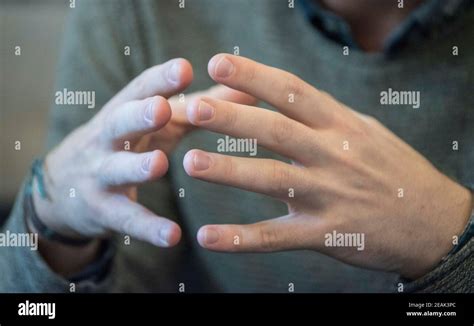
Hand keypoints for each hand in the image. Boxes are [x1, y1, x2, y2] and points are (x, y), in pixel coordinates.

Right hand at [34, 58, 254, 247]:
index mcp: (125, 111)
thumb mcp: (158, 123)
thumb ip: (200, 108)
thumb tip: (252, 90)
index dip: (160, 79)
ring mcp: (100, 174)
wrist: (64, 185)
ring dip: (136, 167)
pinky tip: (172, 236)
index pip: (139, 90)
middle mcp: (108, 139)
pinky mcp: (102, 209)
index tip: (184, 67)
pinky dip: (148, 228)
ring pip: (116, 169)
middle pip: (119, 123)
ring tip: (159, 164)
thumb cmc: (128, 142)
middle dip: (139, 115)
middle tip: (161, 108)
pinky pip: (126, 219)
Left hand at [184, 54, 472, 278]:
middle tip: (193, 108)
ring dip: (229, 171)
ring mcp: (329, 195)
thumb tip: (282, 94)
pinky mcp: (325, 233)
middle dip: (233, 117)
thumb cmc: (394, 170)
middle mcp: (333, 155)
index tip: (217, 64)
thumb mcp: (364, 130)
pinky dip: (240, 239)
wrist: (434, 221)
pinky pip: (276, 237)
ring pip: (272, 179)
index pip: (292, 92)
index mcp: (340, 125)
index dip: (253, 75)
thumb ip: (323, 116)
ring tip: (191, 163)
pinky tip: (208, 237)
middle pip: (276, 130)